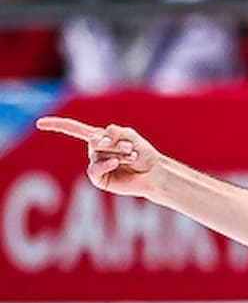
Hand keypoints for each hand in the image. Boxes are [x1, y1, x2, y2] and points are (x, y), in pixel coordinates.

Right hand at [35, 117, 161, 197]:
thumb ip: (115, 132)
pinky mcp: (99, 179)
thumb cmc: (144, 154)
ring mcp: (96, 165)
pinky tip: (116, 164)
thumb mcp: (130, 136)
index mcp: (100, 138)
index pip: (74, 129)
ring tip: (131, 157)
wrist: (153, 173)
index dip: (58, 125)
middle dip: (114, 143)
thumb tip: (99, 136)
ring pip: (97, 154)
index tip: (39, 123)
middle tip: (129, 148)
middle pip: (94, 141)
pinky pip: (94, 169)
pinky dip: (105, 164)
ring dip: (117, 154)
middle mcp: (95, 151)